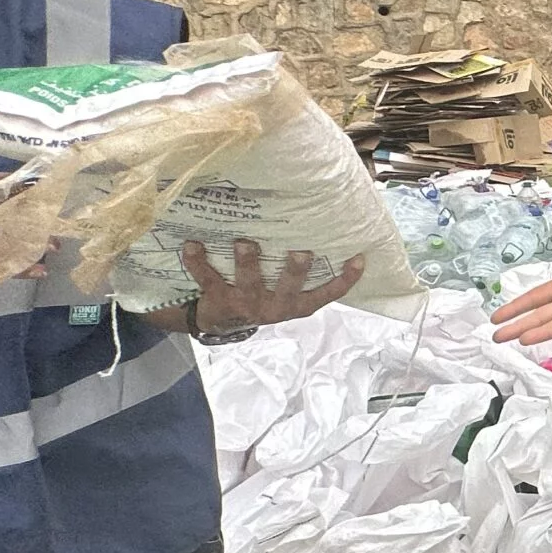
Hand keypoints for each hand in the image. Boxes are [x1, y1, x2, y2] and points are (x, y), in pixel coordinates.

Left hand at [180, 238, 363, 331]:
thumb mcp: (286, 293)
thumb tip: (325, 230)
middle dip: (296, 271)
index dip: (345, 280)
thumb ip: (303, 272)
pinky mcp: (218, 299)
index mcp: (296, 305)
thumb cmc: (262, 296)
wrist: (220, 322)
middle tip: (301, 253)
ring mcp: (246, 304)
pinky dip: (198, 262)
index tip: (359, 258)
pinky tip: (192, 245)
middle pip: (289, 289)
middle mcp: (274, 307)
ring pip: (250, 283)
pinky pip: (208, 279)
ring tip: (245, 243)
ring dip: (248, 262)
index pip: (327, 294)